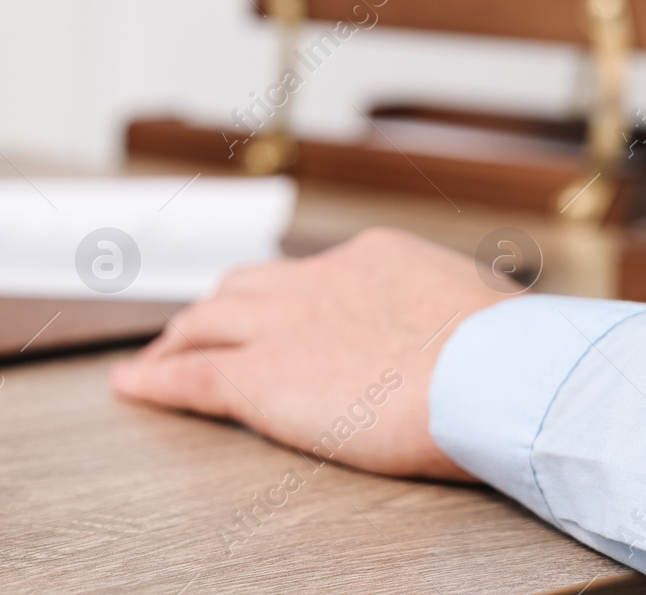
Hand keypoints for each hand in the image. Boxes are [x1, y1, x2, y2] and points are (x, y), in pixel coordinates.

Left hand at [111, 228, 507, 480]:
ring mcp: (279, 327)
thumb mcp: (485, 313)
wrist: (492, 373)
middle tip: (197, 330)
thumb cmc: (511, 354)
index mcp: (371, 259)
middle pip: (242, 288)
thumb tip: (473, 339)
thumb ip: (454, 321)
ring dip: (177, 340)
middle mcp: (314, 282)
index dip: (284, 299)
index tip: (279, 313)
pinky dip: (154, 380)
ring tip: (157, 358)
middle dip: (218, 310)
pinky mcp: (257, 379)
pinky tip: (133, 386)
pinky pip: (188, 377)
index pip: (311, 276)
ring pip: (204, 323)